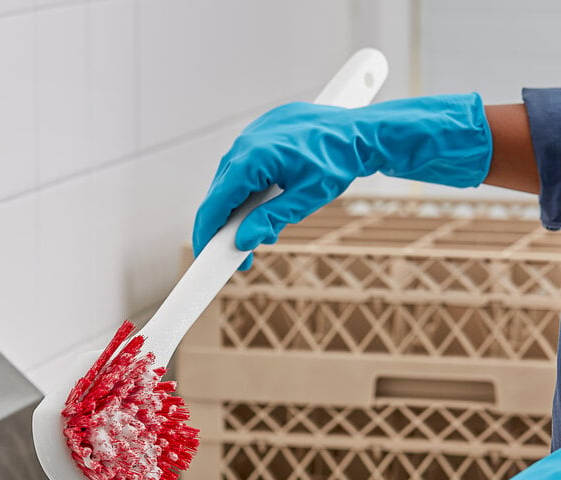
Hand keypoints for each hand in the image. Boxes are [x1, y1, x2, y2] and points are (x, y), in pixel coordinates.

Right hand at [192, 94, 491, 268]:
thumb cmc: (341, 160)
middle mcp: (247, 141)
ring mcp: (253, 133)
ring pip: (231, 180)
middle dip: (225, 227)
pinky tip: (263, 206)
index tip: (205, 254)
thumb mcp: (306, 199)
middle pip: (220, 192)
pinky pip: (244, 166)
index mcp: (255, 156)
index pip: (217, 200)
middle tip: (240, 257)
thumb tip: (243, 240)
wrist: (363, 132)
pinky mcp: (262, 133)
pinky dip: (248, 190)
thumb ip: (271, 219)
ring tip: (261, 231)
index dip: (207, 231)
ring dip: (238, 209)